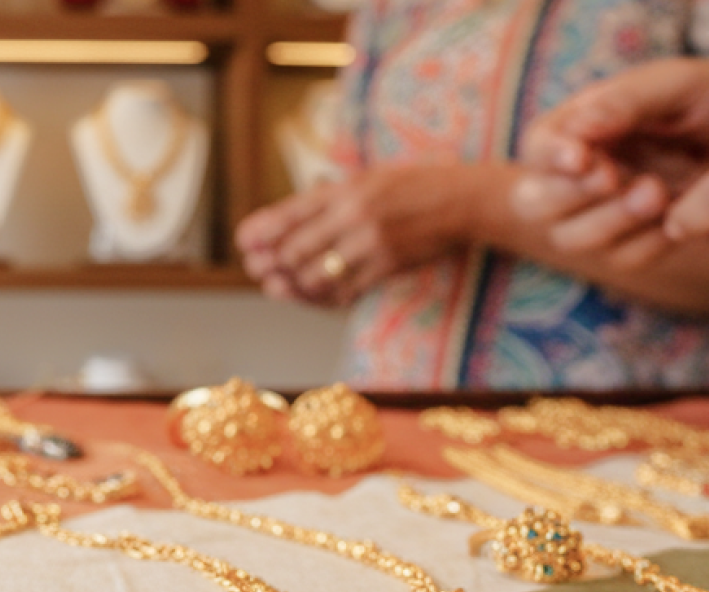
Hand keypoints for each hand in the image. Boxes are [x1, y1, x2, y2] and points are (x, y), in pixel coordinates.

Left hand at [237, 162, 480, 307]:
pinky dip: (326, 296)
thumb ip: (330, 197)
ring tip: (282, 286)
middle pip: (295, 249)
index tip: (245, 242)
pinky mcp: (388, 266)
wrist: (463, 201)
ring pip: (316, 276)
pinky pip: (345, 290)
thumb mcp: (367, 178)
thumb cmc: (413, 186)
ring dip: (294, 285)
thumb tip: (287, 219)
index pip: (289, 214)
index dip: (261, 231)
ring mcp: (371, 243)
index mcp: (345, 189)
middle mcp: (354, 215)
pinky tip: (316, 294)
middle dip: (272, 264)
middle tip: (260, 270)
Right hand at [514, 60, 708, 269]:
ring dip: (611, 222)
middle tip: (619, 181)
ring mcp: (608, 214)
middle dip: (572, 199)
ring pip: (572, 240)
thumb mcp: (686, 85)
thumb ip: (628, 100)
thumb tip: (578, 132)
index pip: (539, 146)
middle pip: (535, 202)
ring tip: (660, 195)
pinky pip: (622, 261)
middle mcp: (586, 171)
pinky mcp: (639, 247)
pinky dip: (646, 245)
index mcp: (587, 123)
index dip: (552, 159)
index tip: (587, 161)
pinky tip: (678, 220)